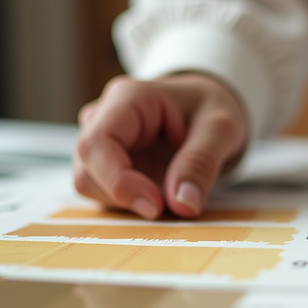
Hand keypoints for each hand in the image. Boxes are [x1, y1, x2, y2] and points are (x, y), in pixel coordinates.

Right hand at [74, 73, 247, 218]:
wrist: (203, 110)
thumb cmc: (208, 110)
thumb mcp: (220, 128)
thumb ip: (202, 163)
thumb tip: (183, 204)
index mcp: (127, 99)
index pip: (97, 143)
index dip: (118, 181)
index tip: (155, 206)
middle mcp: (102, 118)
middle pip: (87, 171)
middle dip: (125, 198)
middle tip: (168, 208)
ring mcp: (99, 144)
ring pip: (90, 187)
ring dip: (127, 204)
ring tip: (170, 196)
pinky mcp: (104, 167)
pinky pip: (104, 195)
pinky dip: (129, 206)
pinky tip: (159, 197)